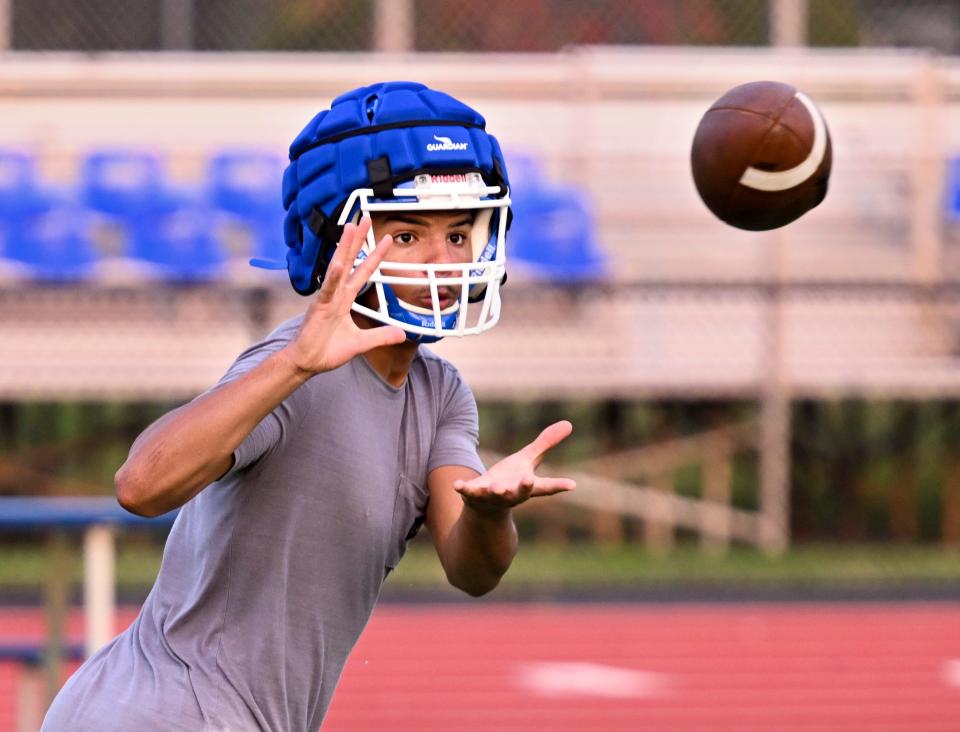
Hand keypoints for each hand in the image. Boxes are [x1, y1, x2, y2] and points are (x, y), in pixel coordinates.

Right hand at [282, 216, 405, 375]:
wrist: (308, 362)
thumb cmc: (327, 350)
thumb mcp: (361, 343)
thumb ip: (381, 336)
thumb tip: (402, 334)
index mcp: (346, 298)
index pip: (363, 272)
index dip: (375, 255)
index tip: (386, 238)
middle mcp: (337, 293)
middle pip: (350, 260)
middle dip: (358, 239)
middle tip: (366, 217)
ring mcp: (327, 298)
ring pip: (338, 267)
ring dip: (344, 248)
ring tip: (350, 227)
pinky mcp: (319, 308)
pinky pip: (327, 290)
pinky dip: (334, 277)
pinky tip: (339, 264)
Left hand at [455, 421, 575, 515]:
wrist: (486, 506)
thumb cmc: (512, 480)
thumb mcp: (528, 460)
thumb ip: (546, 444)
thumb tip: (569, 424)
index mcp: (527, 485)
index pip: (546, 486)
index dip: (559, 485)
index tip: (572, 484)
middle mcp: (512, 493)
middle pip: (520, 492)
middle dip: (523, 487)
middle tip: (528, 481)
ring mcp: (492, 495)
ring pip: (495, 494)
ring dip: (495, 491)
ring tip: (496, 488)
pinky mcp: (474, 494)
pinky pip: (469, 492)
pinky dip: (464, 488)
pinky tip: (457, 484)